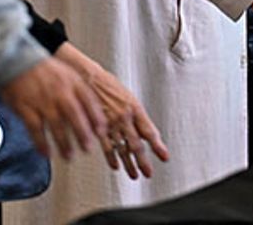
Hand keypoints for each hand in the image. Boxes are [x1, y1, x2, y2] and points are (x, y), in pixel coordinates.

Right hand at [0, 56, 106, 160]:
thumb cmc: (42, 69)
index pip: (89, 101)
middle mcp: (59, 92)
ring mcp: (42, 101)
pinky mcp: (26, 108)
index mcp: (71, 82)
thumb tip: (93, 109)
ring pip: (56, 125)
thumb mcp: (67, 73)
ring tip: (69, 155)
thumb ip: (79, 90)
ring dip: (64, 143)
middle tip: (88, 148)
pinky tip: (46, 152)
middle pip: (75, 115)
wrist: (16, 60)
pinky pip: (36, 129)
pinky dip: (41, 143)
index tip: (102, 132)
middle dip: (83, 134)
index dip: (97, 118)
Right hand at [54, 44, 169, 178]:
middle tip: (149, 173)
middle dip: (144, 161)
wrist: (87, 77)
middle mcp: (124, 117)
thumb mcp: (127, 96)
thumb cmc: (108, 85)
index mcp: (134, 108)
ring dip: (129, 164)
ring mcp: (110, 123)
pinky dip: (111, 158)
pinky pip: (106, 146)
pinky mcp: (97, 127)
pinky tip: (116, 165)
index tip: (164, 156)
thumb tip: (146, 131)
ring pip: (122, 148)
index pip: (149, 131)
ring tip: (134, 174)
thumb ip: (137, 115)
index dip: (158, 146)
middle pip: (136, 144)